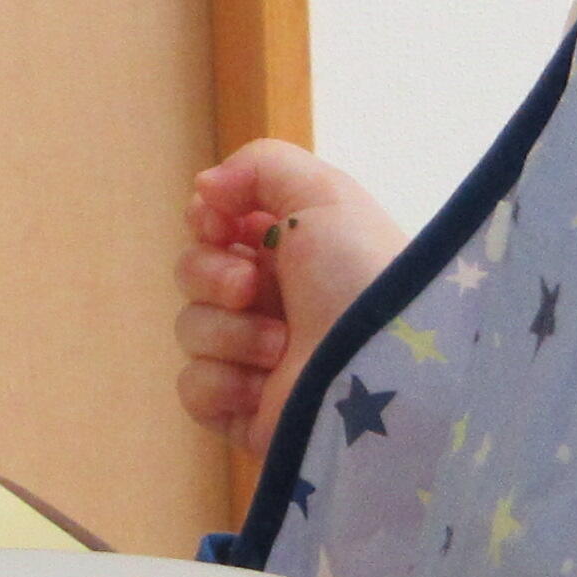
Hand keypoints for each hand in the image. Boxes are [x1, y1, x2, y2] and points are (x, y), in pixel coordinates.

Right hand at [179, 139, 401, 451]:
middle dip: (212, 276)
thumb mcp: (324, 193)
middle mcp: (271, 301)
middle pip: (192, 273)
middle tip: (250, 288)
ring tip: (281, 347)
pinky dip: (223, 383)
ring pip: (191, 329)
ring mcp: (255, 359)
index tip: (218, 224)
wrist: (386, 368)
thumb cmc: (360, 274)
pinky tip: (263, 388)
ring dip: (230, 334)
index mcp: (288, 251)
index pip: (213, 228)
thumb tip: (203, 188)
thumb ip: (260, 165)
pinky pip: (194, 388)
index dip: (206, 223)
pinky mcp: (243, 411)